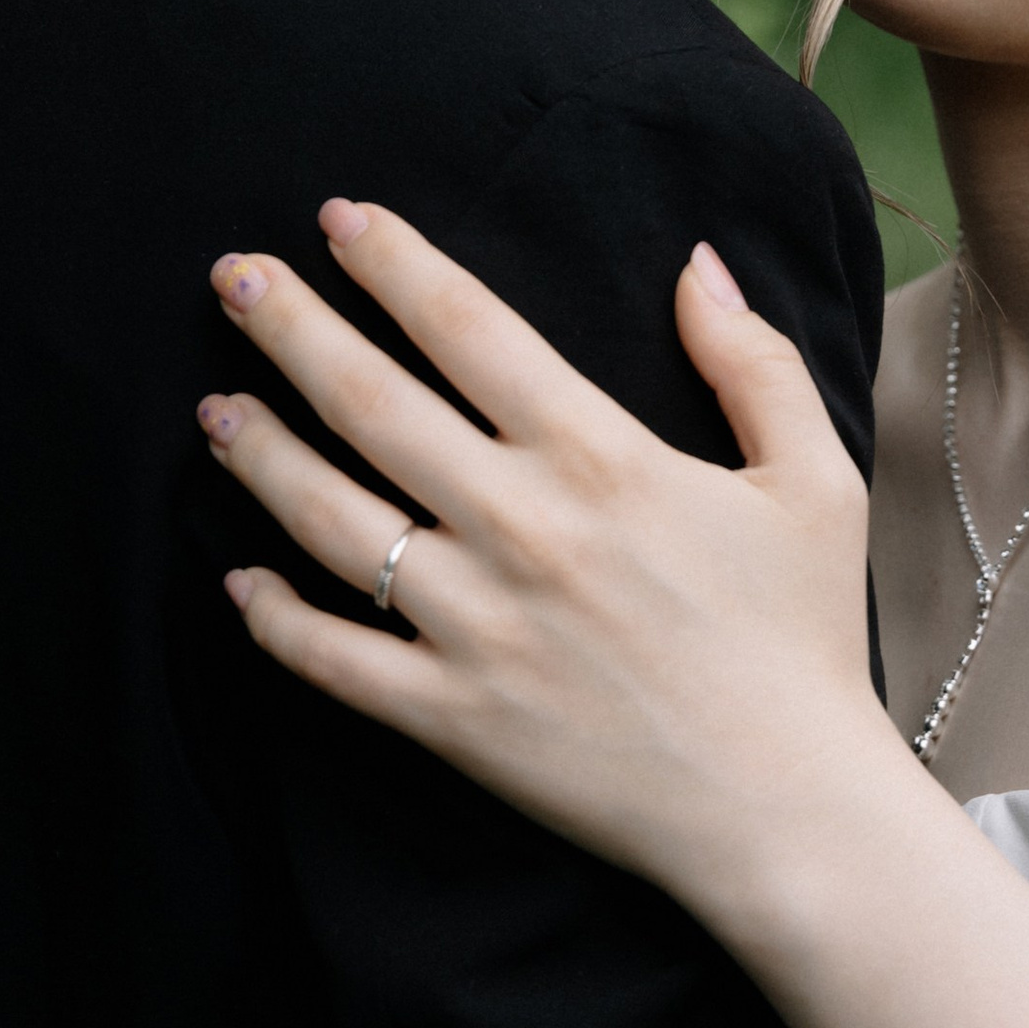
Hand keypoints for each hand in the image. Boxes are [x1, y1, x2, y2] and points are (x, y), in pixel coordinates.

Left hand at [197, 200, 893, 905]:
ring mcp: (475, 626)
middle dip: (288, 326)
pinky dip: (273, 619)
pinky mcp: (451, 717)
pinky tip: (237, 581)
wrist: (787, 808)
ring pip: (329, 520)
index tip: (337, 220)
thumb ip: (753, 361)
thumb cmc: (804, 638)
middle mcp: (521, 528)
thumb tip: (697, 262)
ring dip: (258, 454)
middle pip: (371, 402)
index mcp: (601, 457)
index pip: (467, 329)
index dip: (392, 263)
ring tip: (215, 409)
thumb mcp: (813, 479)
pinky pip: (332, 660)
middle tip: (233, 277)